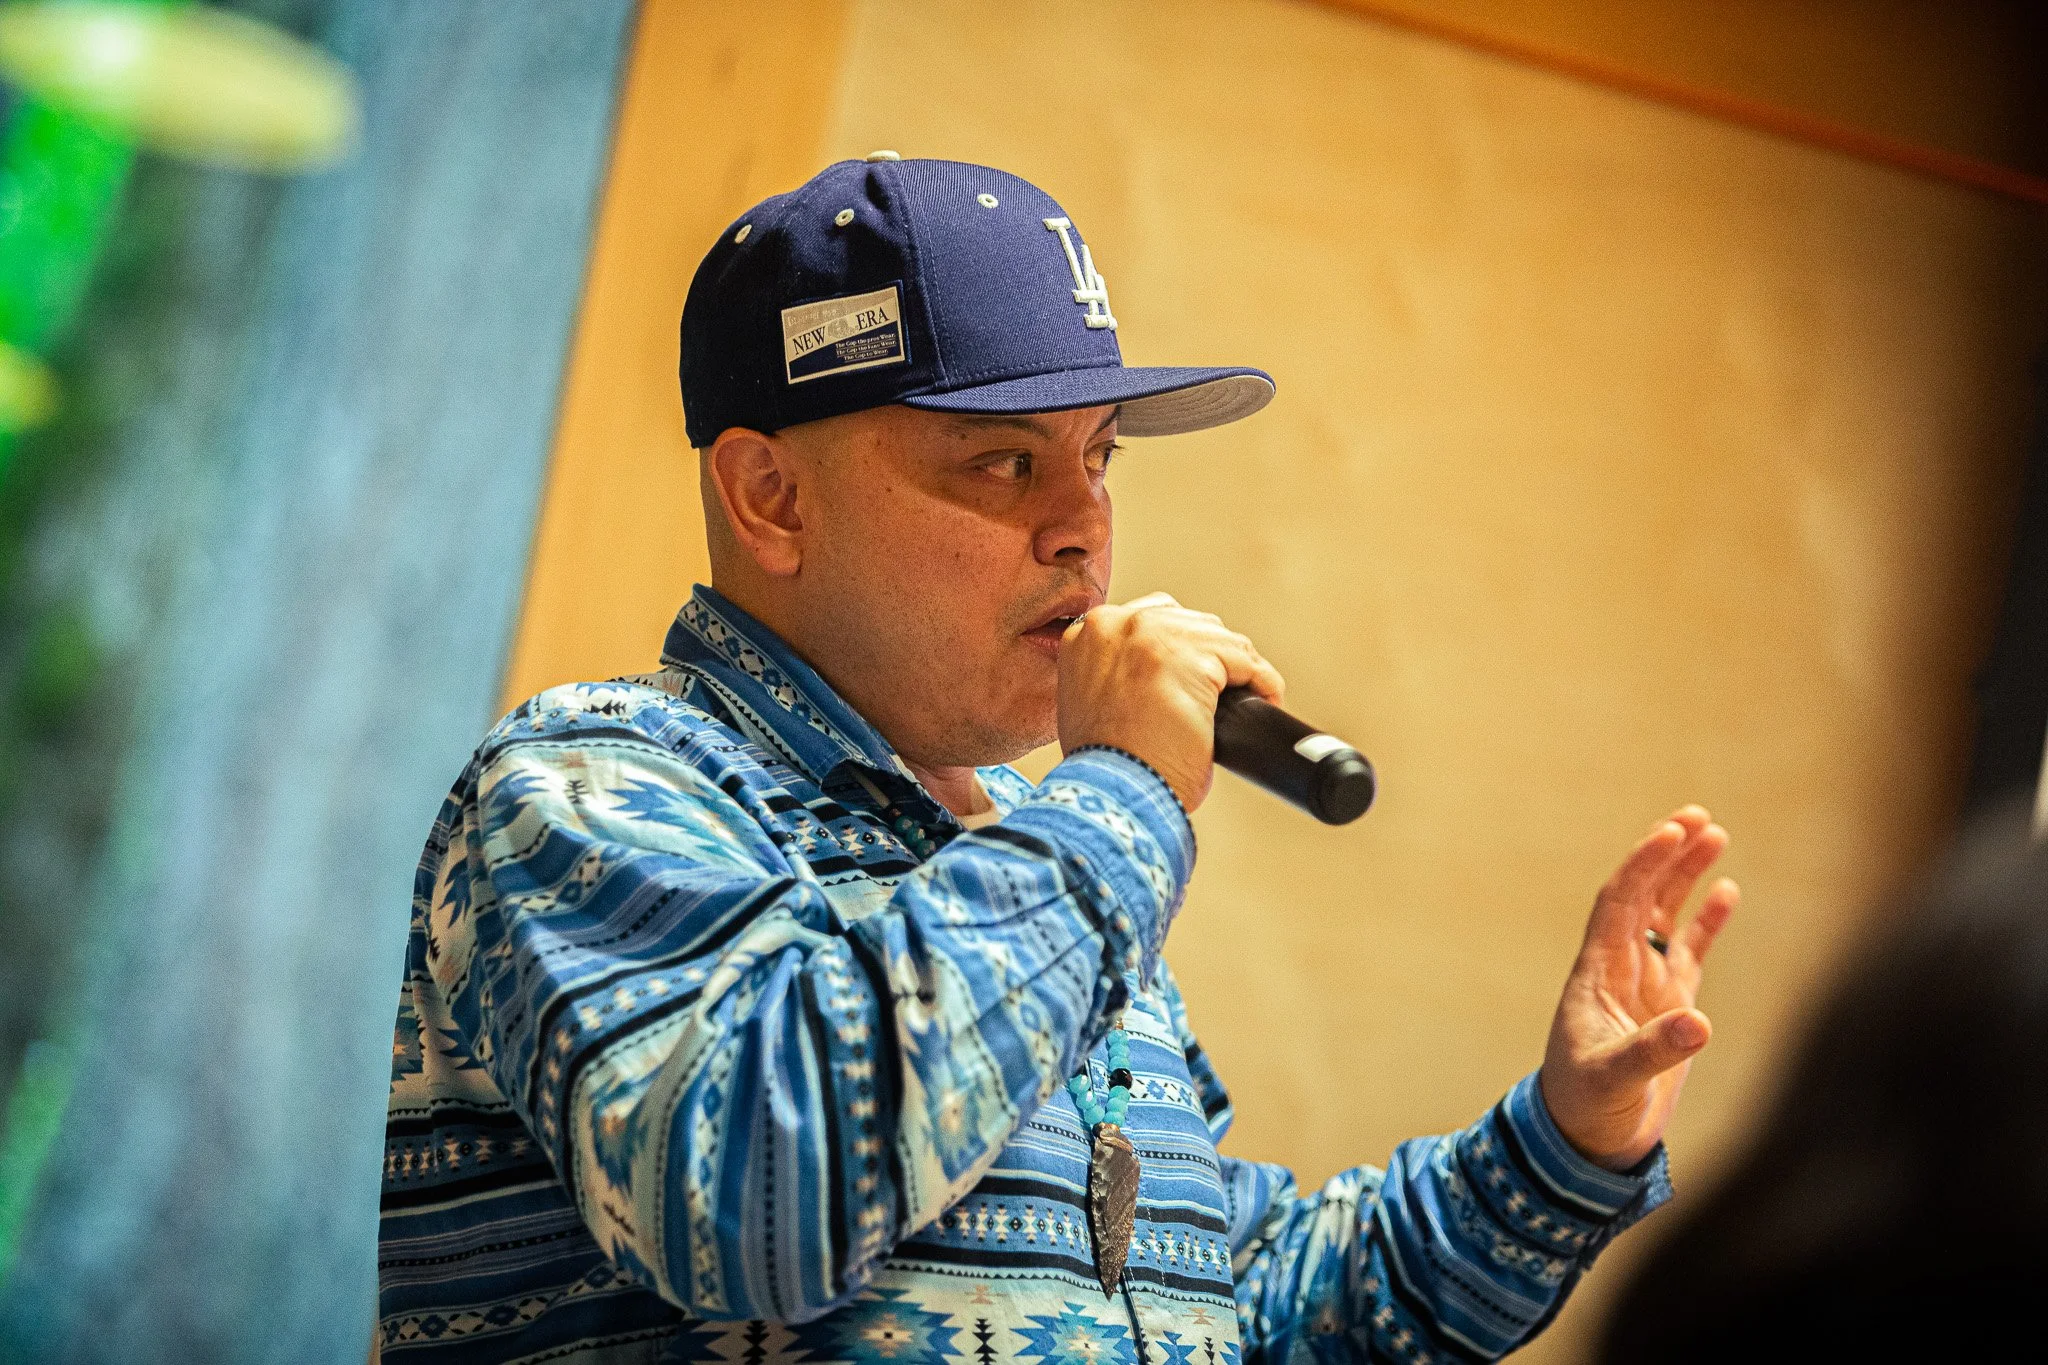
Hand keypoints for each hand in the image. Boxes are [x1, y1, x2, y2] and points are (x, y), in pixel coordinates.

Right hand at [1058, 593, 1284, 811]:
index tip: (1195, 677)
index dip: (1179, 650)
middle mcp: (1117, 624)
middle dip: (1209, 655)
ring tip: (1247, 698)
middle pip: (1187, 622)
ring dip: (1237, 669)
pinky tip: (1265, 700)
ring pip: (1219, 638)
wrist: (1115, 792)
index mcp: (1088, 634)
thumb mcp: (1094, 702)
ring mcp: (1154, 635)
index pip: (1150, 620)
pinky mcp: (1193, 657)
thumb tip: (1159, 675)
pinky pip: (1246, 660)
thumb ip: (1117, 673)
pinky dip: (1263, 682)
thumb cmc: (1108, 766)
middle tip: (1221, 692)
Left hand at [1538, 806, 1738, 1170]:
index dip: (1642, 866)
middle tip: (1697, 816)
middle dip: (1667, 856)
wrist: (1587, 1141)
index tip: (1670, 832)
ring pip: (1668, 916)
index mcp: (1597, 973)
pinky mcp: (1671, 1006)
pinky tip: (1728, 890)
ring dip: (1687, 876)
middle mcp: (1620, 969)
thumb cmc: (1586, 1107)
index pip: (1620, 903)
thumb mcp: (1614, 1079)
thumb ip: (1654, 1052)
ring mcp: (1647, 984)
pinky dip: (1707, 921)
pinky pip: (1690, 950)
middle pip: (1644, 896)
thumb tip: (1699, 1024)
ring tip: (1716, 834)